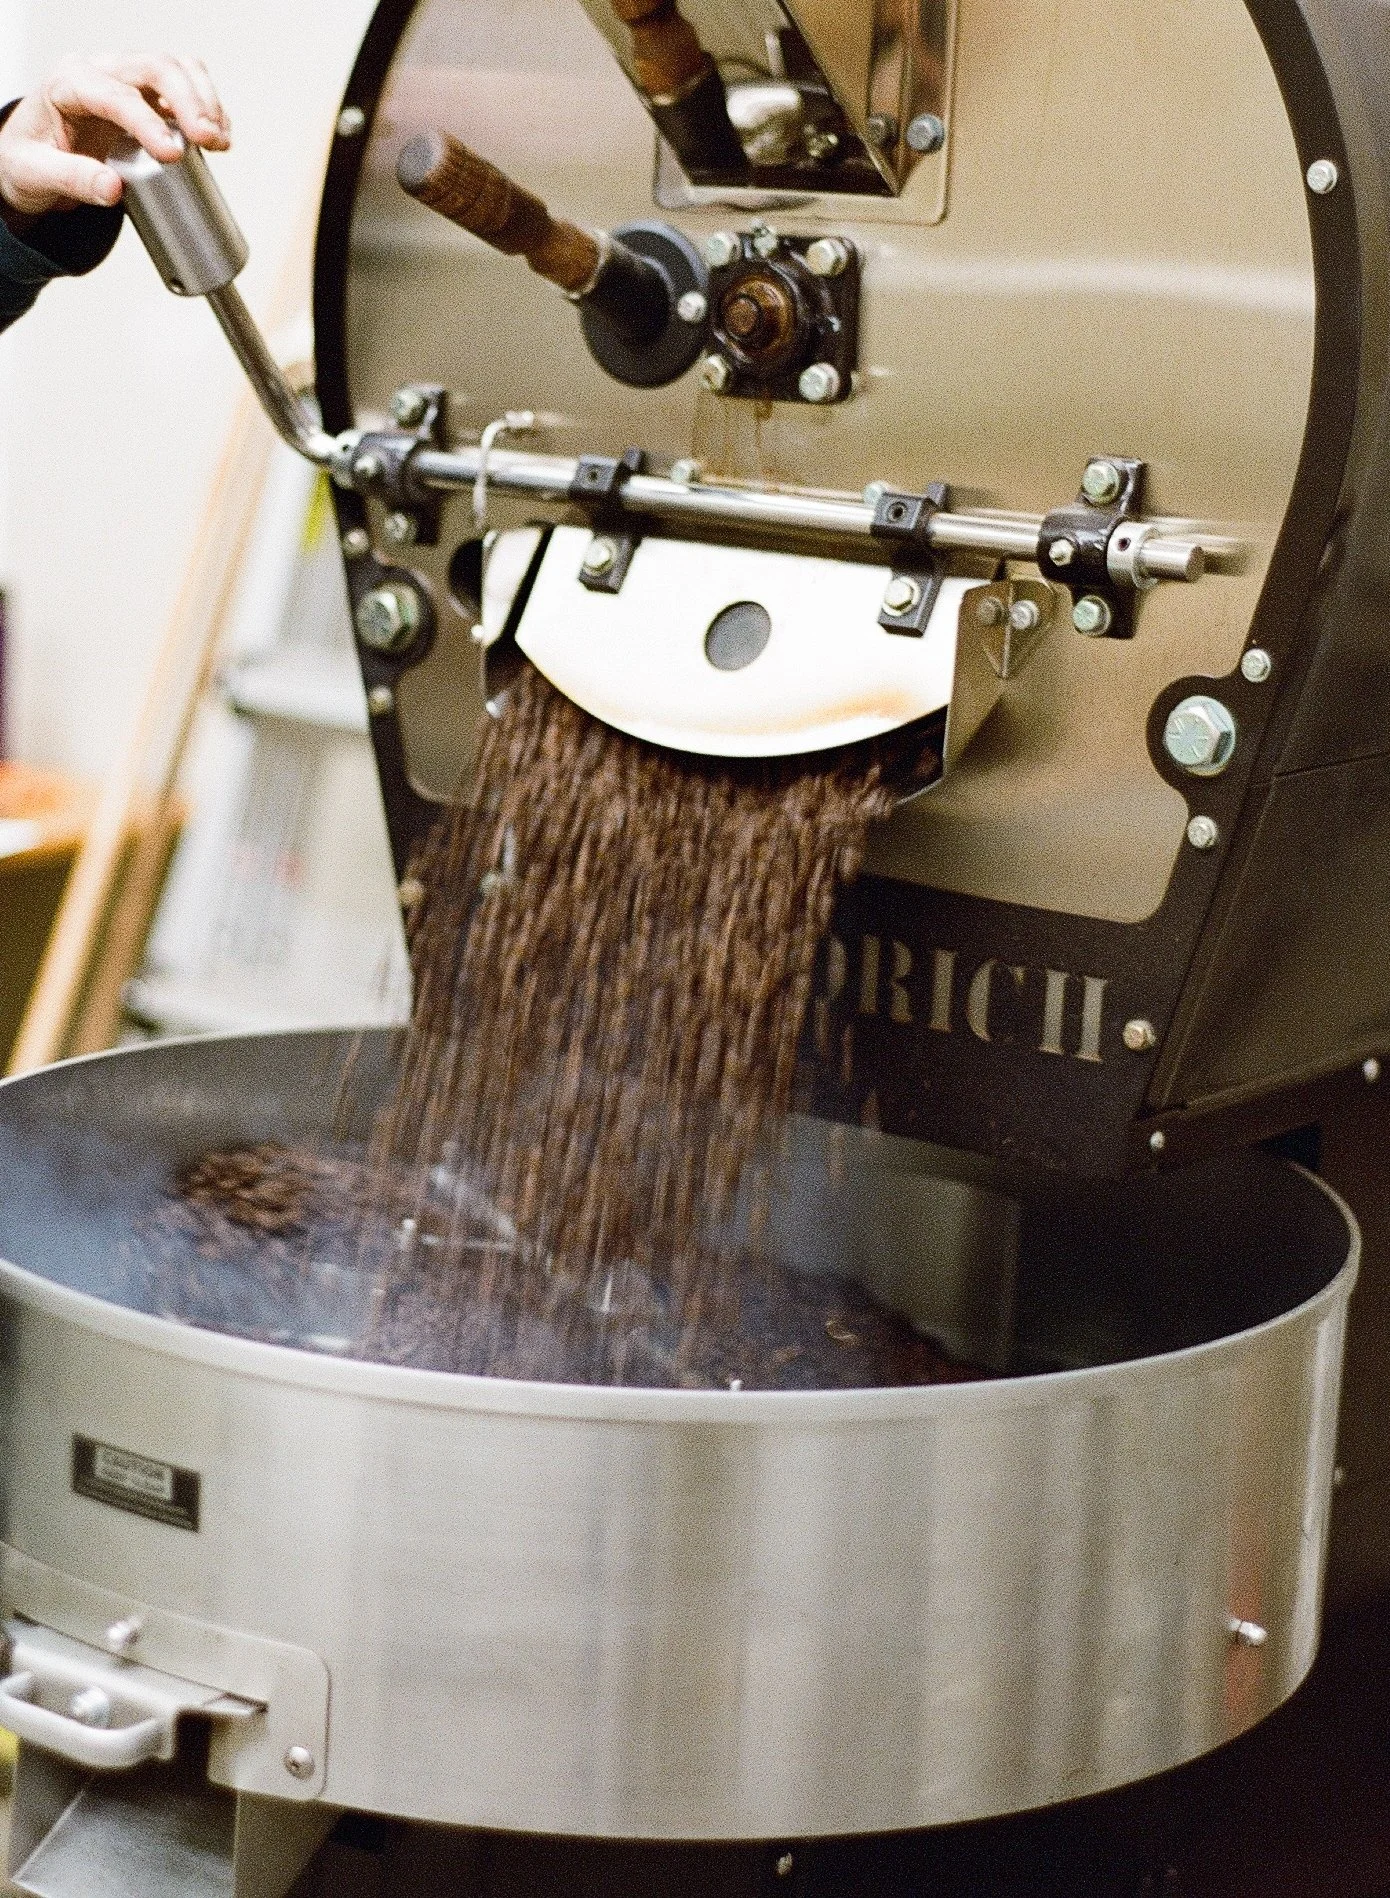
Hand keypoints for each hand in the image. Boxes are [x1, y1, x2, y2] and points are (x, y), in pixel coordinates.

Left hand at [0, 53, 230, 223]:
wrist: (32, 156)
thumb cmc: (29, 160)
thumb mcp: (35, 175)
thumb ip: (72, 180)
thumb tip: (113, 189)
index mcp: (68, 83)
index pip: (115, 93)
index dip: (148, 122)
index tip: (172, 156)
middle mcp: (101, 72)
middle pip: (154, 67)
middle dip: (189, 101)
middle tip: (210, 141)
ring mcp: (127, 82)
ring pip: (176, 69)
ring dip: (205, 100)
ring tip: (220, 141)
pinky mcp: (148, 98)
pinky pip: (185, 87)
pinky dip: (208, 106)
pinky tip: (219, 135)